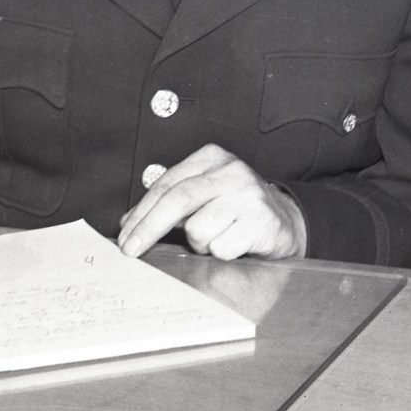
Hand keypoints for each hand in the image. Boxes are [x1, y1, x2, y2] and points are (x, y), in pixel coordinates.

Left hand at [116, 144, 306, 261]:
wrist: (285, 220)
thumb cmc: (236, 208)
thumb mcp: (203, 194)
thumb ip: (169, 203)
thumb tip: (129, 223)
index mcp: (211, 158)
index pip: (165, 184)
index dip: (141, 213)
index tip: (125, 235)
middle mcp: (230, 171)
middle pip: (177, 200)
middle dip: (148, 229)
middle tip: (132, 250)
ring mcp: (248, 195)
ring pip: (199, 230)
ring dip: (200, 244)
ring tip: (218, 236)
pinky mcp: (261, 221)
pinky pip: (221, 248)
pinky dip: (221, 252)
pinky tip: (235, 242)